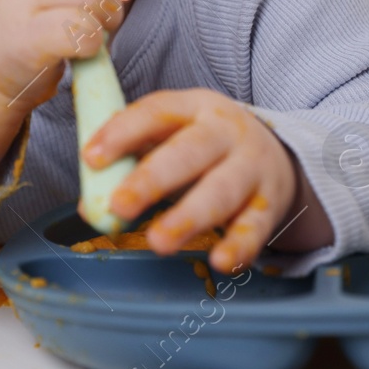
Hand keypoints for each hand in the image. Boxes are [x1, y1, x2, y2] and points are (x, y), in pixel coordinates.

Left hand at [83, 88, 301, 272]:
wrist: (277, 155)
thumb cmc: (205, 148)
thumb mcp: (172, 138)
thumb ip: (131, 163)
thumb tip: (91, 205)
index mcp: (195, 107)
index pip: (157, 112)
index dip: (123, 133)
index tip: (91, 158)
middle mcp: (226, 133)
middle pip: (190, 152)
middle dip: (152, 179)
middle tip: (119, 206)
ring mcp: (252, 167)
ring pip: (221, 191)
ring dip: (189, 217)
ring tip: (158, 242)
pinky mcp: (269, 204)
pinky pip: (255, 227)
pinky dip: (240, 246)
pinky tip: (220, 262)